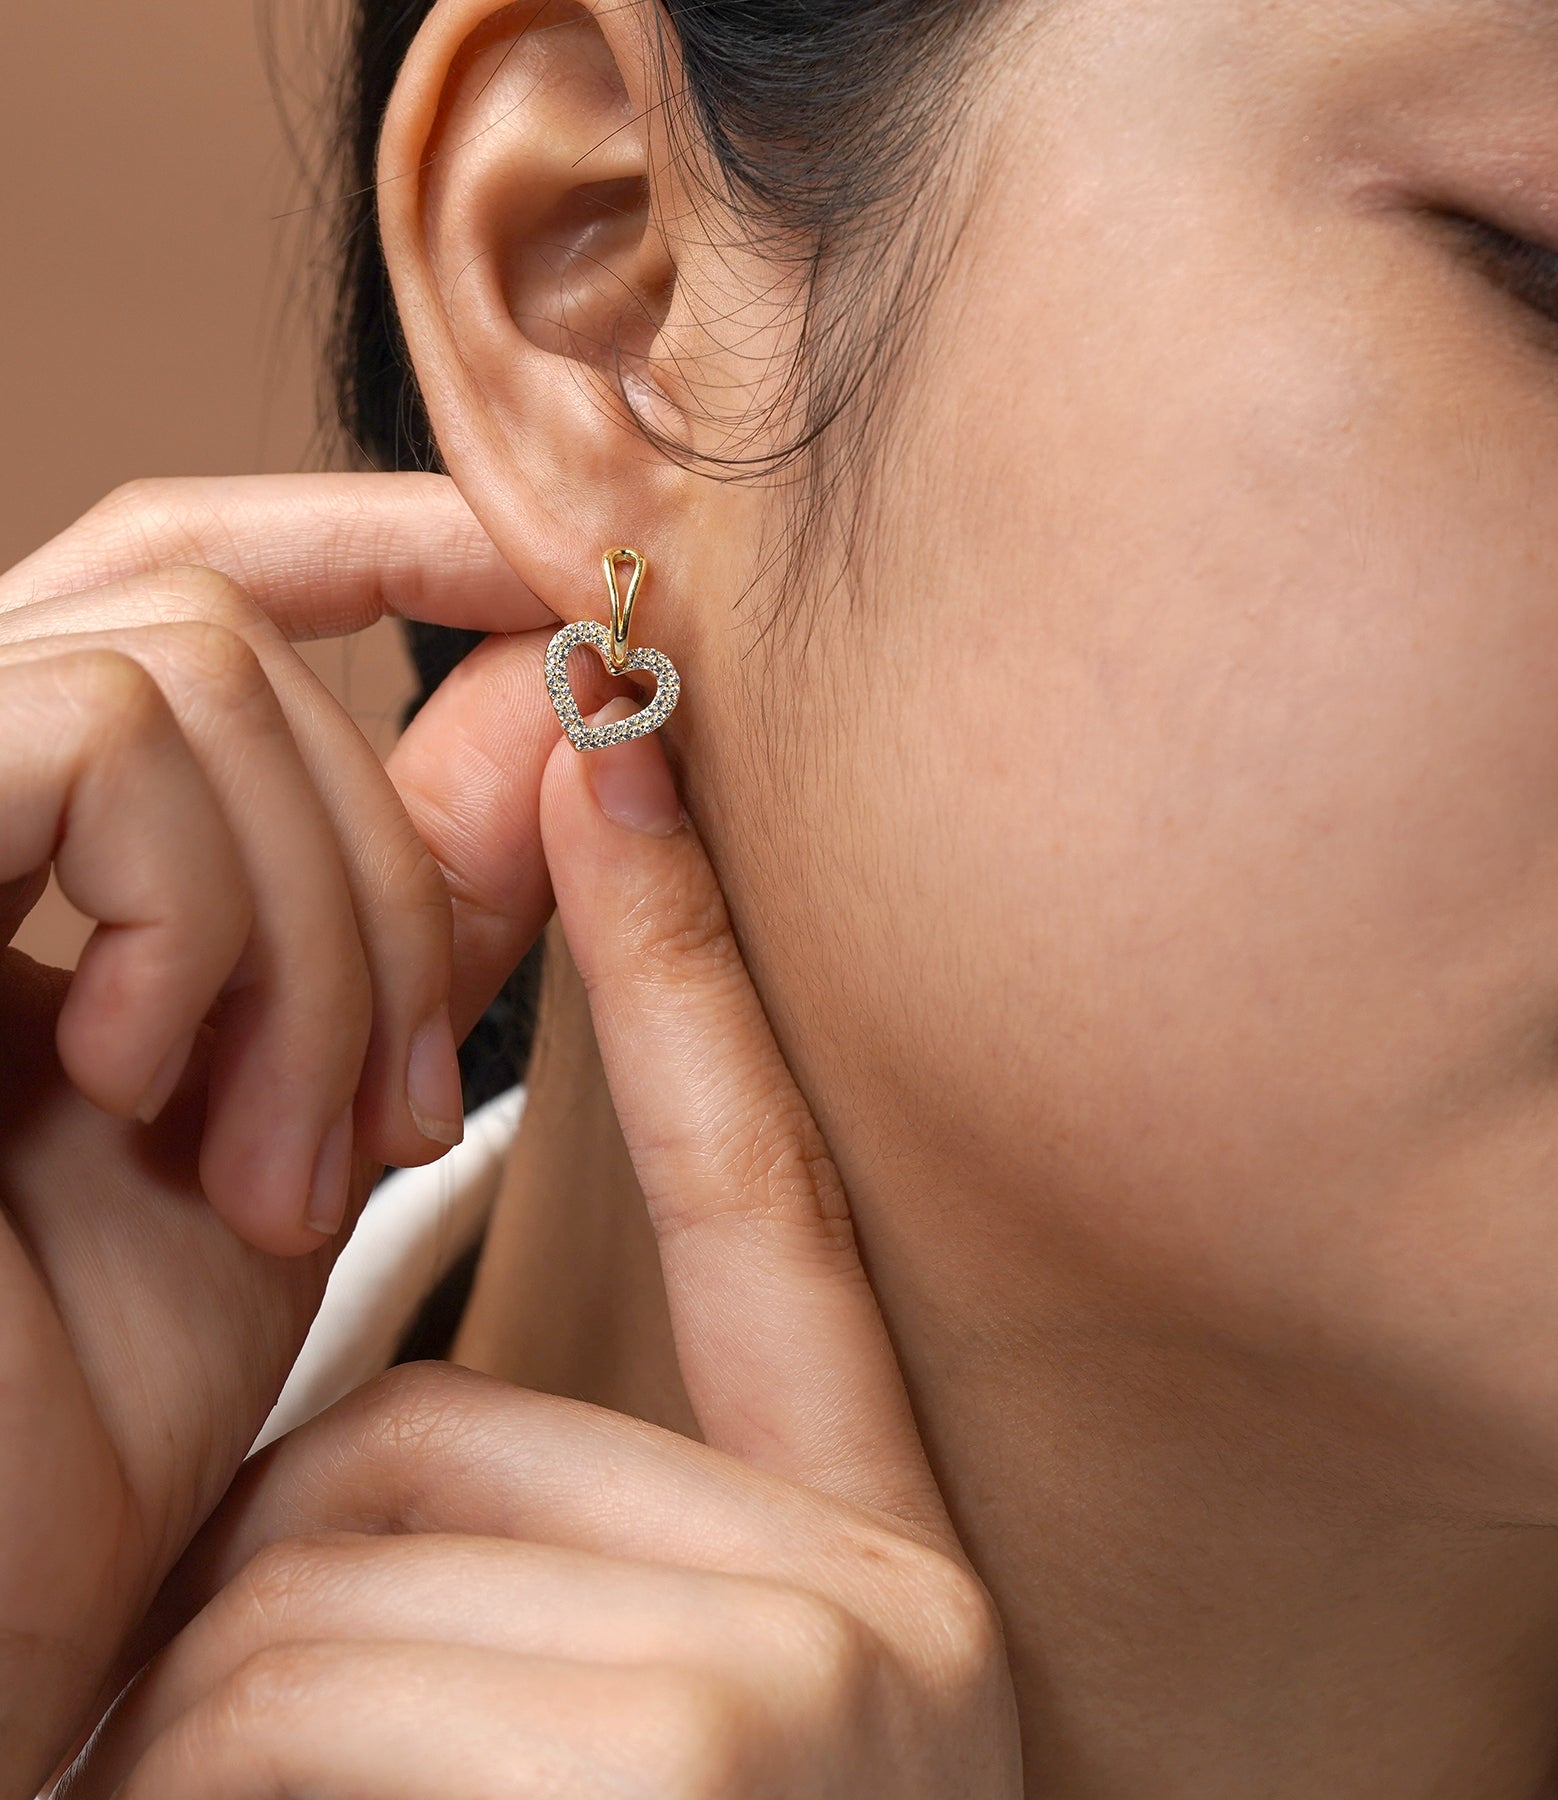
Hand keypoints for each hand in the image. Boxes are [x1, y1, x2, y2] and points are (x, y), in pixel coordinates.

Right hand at [0, 476, 561, 1791]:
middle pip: (213, 633)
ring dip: (313, 926)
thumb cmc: (89, 1410)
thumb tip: (544, 694)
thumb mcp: (307, 1117)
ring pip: (181, 670)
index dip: (371, 538)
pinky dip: (206, 913)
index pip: (178, 579)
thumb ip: (412, 904)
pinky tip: (152, 1093)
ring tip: (288, 1156)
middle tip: (403, 1113)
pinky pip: (93, 731)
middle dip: (377, 866)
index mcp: (5, 853)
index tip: (552, 581)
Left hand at [69, 718, 1024, 1796]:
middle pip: (422, 1442)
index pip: (751, 1189)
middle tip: (282, 1793)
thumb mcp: (590, 1728)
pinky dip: (226, 1779)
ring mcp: (814, 1689)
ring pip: (343, 1563)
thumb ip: (509, 1524)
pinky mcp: (723, 1752)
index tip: (610, 756)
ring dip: (223, 1730)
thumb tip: (372, 1344)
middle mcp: (876, 1601)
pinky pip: (322, 1674)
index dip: (675, 962)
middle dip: (271, 1622)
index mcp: (850, 1554)